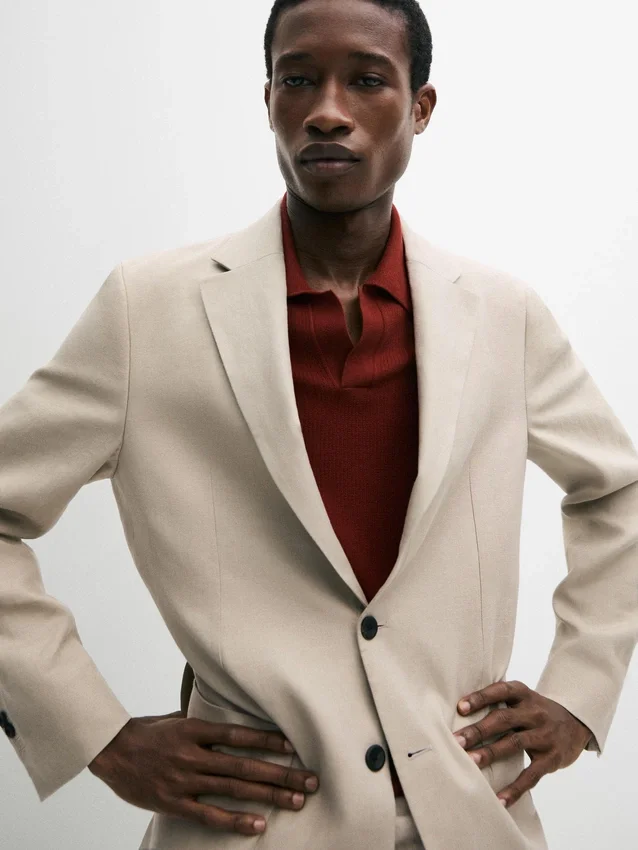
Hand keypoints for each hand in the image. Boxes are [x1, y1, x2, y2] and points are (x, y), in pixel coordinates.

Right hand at [88, 713, 319, 835]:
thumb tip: (225, 721)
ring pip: (234, 789)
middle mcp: (194, 754)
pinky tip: (258, 824)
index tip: (293, 746)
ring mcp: (184, 780)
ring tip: (296, 801)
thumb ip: (201, 722)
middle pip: (245, 765)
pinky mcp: (174, 802)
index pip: (239, 734)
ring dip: (268, 795)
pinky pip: (209, 814)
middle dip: (281, 773)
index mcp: (195, 729)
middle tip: (310, 781)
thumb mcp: (175, 717)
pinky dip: (235, 820)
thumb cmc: (144, 730)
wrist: (108, 750)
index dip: (268, 740)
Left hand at [453, 680, 592, 807]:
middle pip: (503, 719)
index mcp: (523, 695)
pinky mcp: (551, 759)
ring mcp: (544, 736)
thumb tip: (459, 713)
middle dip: (478, 730)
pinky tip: (499, 799)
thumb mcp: (522, 700)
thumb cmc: (536, 711)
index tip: (460, 707)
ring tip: (470, 762)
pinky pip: (531, 775)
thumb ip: (499, 703)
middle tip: (456, 741)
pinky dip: (515, 788)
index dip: (480, 698)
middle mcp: (534, 712)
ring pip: (514, 743)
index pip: (500, 691)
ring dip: (490, 753)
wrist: (576, 723)